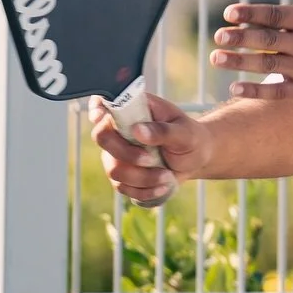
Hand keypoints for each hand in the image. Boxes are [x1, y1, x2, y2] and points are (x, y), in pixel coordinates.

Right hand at [88, 91, 208, 204]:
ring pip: (113, 169)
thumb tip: (137, 130)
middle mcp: (120, 129)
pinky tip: (162, 186)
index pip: (104, 102)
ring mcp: (118, 152)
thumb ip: (163, 131)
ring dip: (142, 178)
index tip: (101, 117)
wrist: (196, 159)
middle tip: (151, 160)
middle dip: (127, 154)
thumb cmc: (191, 138)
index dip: (96, 108)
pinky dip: (144, 190)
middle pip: (103, 139)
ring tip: (167, 176)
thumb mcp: (185, 132)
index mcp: (135, 109)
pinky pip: (122, 186)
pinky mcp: (122, 174)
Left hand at [210, 0, 292, 101]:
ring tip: (216, 59)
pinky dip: (257, 91)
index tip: (229, 13)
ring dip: (241, 63)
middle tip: (218, 36)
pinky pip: (279, 92)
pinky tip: (235, 88)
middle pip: (269, 41)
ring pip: (270, 65)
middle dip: (241, 39)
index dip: (251, 14)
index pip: (276, 15)